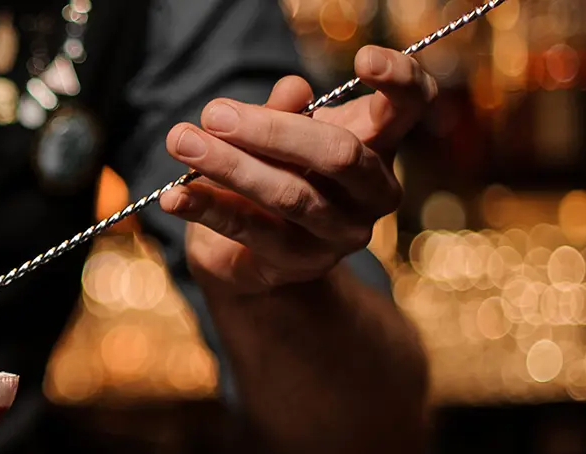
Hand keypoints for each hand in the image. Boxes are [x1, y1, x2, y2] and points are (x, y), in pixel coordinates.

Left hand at [162, 45, 435, 292]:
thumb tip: (292, 90)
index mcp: (380, 143)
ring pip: (289, 194)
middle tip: (213, 113)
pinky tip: (174, 195)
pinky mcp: (298, 263)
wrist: (252, 252)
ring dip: (228, 165)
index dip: (399, 77)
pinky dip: (205, 208)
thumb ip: (284, 111)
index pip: (411, 104)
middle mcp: (373, 192)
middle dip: (272, 130)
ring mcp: (341, 233)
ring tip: (181, 141)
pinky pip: (249, 231)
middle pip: (340, 154)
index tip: (363, 58)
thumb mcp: (279, 133)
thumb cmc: (275, 171)